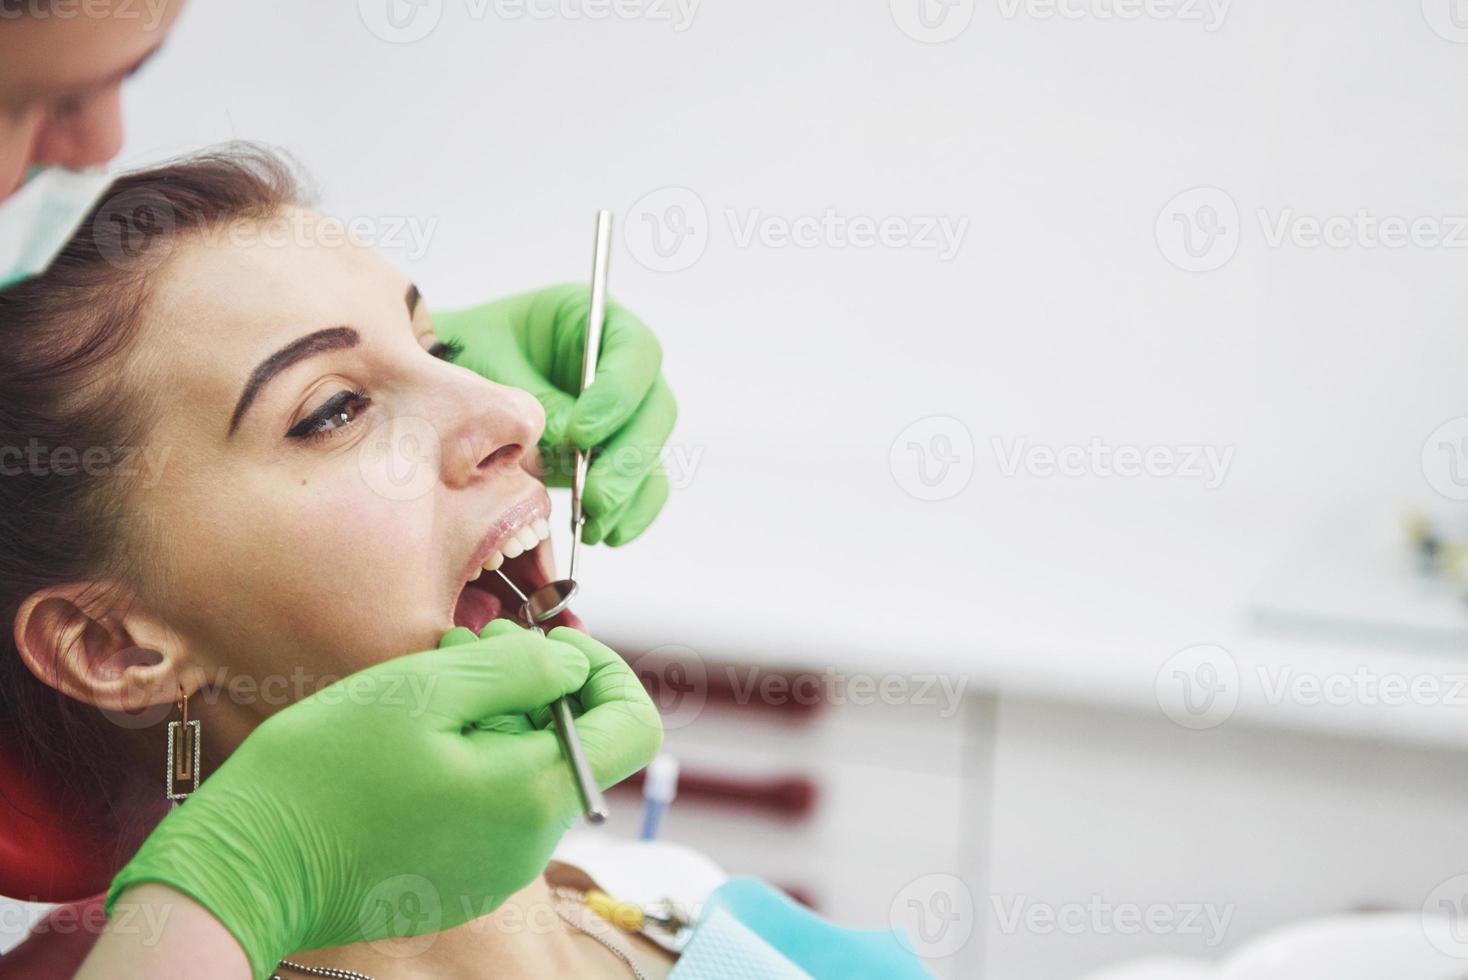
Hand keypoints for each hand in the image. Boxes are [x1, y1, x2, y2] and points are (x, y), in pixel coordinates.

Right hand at [103, 626, 662, 979]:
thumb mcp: (426, 690)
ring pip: (531, 770)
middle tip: (466, 648)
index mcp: (536, 796)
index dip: (605, 673)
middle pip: (577, 744)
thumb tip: (577, 664)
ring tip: (427, 686)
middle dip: (535, 685)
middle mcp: (531, 844)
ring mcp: (497, 869)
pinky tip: (413, 737)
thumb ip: (520, 670)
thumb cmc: (325, 772)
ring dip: (498, 716)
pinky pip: (495, 806)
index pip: (634, 727)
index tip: (551, 646)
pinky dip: (472, 758)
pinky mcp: (460, 879)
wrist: (245, 869)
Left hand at [433, 284, 675, 545]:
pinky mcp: (617, 453)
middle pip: (654, 410)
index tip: (579, 435)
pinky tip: (605, 533)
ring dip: (628, 493)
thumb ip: (531, 400)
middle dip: (626, 459)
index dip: (617, 397)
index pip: (634, 354)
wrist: (448, 383)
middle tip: (591, 494)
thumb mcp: (490, 365)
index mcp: (594, 322)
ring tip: (594, 523)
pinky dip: (630, 512)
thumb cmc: (470, 356)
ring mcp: (624, 413)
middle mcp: (620, 366)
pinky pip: (644, 485)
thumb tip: (571, 445)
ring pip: (652, 453)